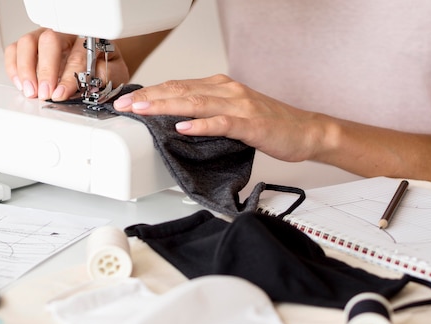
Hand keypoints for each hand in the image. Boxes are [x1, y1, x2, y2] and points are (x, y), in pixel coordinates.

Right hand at [4, 28, 129, 100]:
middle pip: (48, 42)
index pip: (77, 55)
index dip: (68, 77)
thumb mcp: (115, 73)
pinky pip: (15, 49)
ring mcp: (45, 38)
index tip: (61, 93)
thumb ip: (108, 76)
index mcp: (88, 39)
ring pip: (28, 43)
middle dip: (44, 71)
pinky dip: (14, 67)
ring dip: (26, 69)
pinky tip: (21, 83)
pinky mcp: (31, 46)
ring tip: (30, 91)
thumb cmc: (105, 67)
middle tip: (44, 93)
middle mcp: (65, 35)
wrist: (100, 62)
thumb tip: (92, 83)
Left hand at [112, 74, 329, 162]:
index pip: (179, 86)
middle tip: (124, 105)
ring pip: (196, 103)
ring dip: (165, 106)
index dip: (151, 92)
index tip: (128, 100)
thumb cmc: (272, 125)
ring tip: (142, 111)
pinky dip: (201, 125)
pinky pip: (222, 123)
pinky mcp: (251, 124)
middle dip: (149, 98)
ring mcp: (240, 106)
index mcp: (222, 88)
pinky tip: (183, 128)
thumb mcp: (234, 113)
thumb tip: (179, 120)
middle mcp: (228, 91)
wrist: (306, 131)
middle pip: (181, 90)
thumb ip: (209, 113)